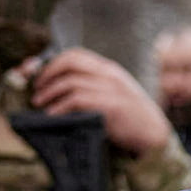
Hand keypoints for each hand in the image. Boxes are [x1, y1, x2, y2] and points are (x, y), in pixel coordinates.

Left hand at [26, 47, 174, 155]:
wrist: (154, 135)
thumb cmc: (131, 119)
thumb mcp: (114, 95)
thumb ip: (93, 87)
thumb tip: (63, 88)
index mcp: (109, 70)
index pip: (76, 54)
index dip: (53, 62)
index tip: (39, 76)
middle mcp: (110, 75)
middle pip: (70, 61)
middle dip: (47, 73)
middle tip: (36, 88)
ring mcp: (111, 89)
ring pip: (71, 81)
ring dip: (50, 92)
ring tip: (39, 103)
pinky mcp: (111, 106)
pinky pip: (77, 100)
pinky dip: (60, 107)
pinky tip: (52, 115)